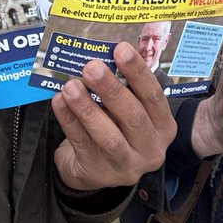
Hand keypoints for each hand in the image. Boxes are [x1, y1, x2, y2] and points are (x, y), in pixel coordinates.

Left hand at [51, 42, 176, 190]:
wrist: (97, 169)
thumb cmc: (117, 129)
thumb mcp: (131, 111)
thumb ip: (125, 90)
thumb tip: (104, 55)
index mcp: (163, 126)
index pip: (153, 96)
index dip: (138, 72)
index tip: (121, 49)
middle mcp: (151, 148)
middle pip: (133, 116)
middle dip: (111, 89)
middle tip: (91, 66)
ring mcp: (126, 165)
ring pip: (108, 136)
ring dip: (87, 108)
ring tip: (70, 86)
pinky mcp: (98, 173)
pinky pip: (81, 143)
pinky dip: (69, 120)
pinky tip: (59, 102)